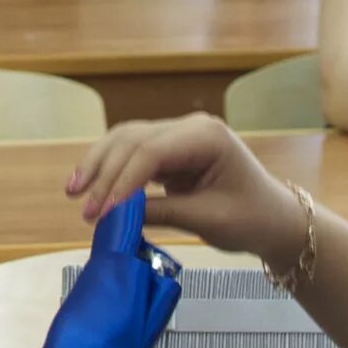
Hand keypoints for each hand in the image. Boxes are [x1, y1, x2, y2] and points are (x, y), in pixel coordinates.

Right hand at [64, 113, 307, 267]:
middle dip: (104, 174)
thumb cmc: (251, 220)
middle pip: (132, 140)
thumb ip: (161, 213)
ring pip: (125, 141)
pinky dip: (110, 170)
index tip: (102, 212)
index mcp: (207, 136)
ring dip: (98, 166)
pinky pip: (132, 154)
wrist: (274, 221)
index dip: (122, 181)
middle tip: (84, 209)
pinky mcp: (169, 150)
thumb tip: (113, 216)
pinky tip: (90, 187)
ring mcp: (178, 136)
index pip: (151, 152)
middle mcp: (190, 127)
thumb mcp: (208, 220)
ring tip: (73, 192)